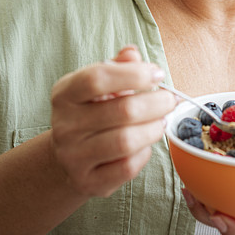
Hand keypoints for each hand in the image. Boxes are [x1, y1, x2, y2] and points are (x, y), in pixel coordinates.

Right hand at [50, 45, 175, 197]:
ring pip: (126, 141)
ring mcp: (73, 156)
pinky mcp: (88, 181)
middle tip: (170, 99)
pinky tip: (145, 144)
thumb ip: (118, 67)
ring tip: (161, 120)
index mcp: (64, 94)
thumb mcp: (100, 84)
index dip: (134, 74)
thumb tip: (133, 53)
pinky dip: (144, 153)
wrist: (69, 156)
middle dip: (157, 102)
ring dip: (153, 128)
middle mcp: (64, 125)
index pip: (97, 79)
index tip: (158, 73)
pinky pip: (127, 167)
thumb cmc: (93, 111)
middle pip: (122, 111)